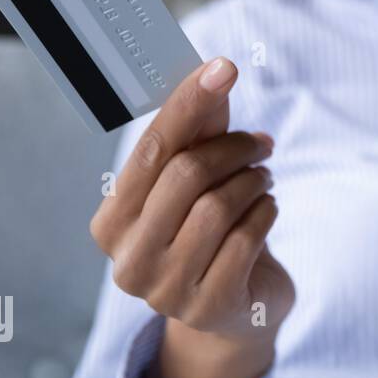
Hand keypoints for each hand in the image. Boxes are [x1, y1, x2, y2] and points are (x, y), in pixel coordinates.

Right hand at [89, 56, 294, 377]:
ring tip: (263, 179)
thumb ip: (200, 132)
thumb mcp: (200, 182)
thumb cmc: (211, 232)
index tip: (224, 67)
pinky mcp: (209, 307)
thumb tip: (212, 73)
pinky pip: (247, 240)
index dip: (188, 104)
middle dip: (234, 149)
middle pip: (186, 175)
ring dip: (253, 181)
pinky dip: (265, 213)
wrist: (237, 309)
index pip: (151, 150)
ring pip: (219, 207)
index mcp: (111, 223)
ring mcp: (165, 291)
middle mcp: (128, 260)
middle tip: (262, 144)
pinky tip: (267, 210)